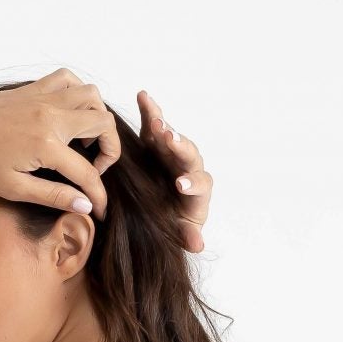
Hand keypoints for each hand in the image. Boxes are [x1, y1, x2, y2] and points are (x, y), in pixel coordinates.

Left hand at [0, 70, 121, 218]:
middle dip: (109, 150)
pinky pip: (69, 79)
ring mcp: (44, 96)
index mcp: (47, 144)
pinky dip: (78, 94)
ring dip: (97, 118)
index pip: (88, 174)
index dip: (98, 196)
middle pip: (103, 123)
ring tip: (82, 142)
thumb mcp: (15, 189)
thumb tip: (85, 205)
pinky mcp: (34, 88)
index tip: (98, 211)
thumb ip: (53, 196)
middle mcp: (51, 115)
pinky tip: (70, 114)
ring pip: (93, 95)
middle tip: (93, 169)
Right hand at [137, 88, 213, 253]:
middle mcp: (188, 167)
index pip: (200, 184)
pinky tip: (142, 96)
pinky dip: (149, 110)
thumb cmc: (175, 223)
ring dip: (163, 127)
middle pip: (188, 154)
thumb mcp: (182, 233)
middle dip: (179, 146)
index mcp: (198, 190)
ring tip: (155, 120)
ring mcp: (172, 153)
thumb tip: (197, 245)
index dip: (192, 183)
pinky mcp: (157, 143)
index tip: (181, 185)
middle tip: (170, 139)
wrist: (163, 209)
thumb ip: (188, 236)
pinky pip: (153, 124)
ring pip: (171, 138)